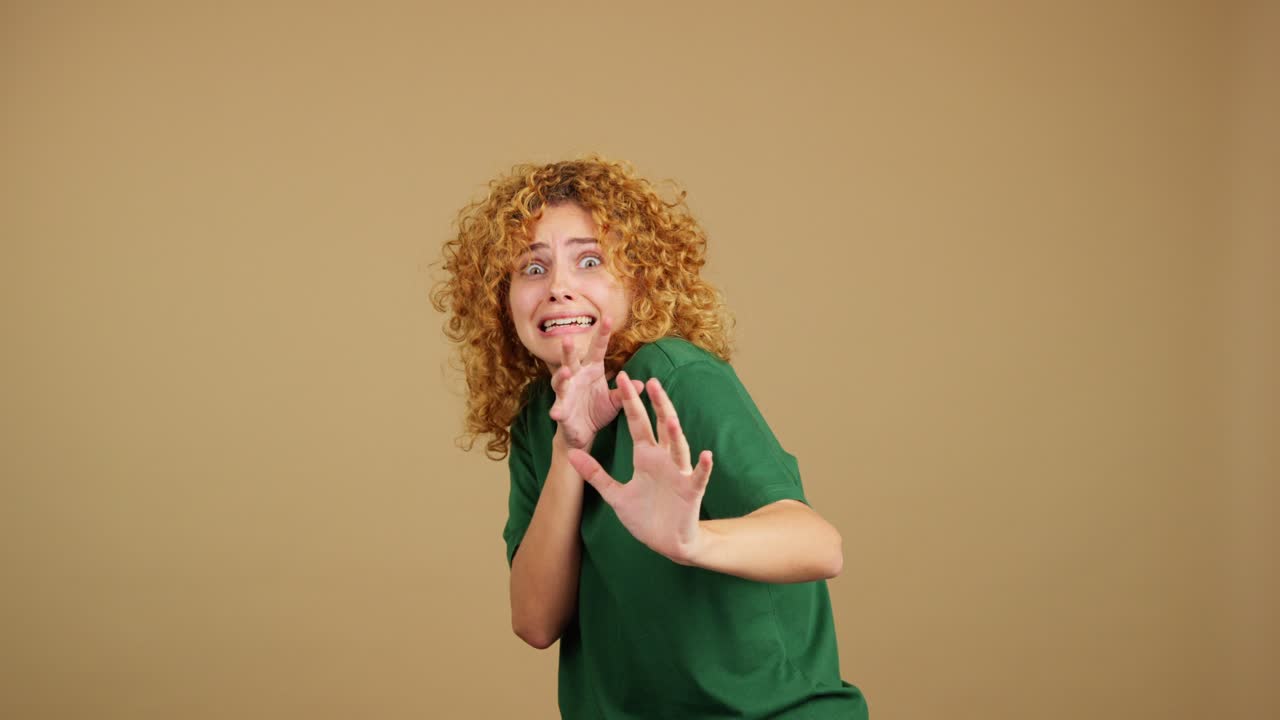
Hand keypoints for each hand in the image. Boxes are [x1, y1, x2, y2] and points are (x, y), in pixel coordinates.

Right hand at [548, 317, 643, 449]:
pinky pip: (558, 409)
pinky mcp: (562, 411)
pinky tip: (556, 413)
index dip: (603, 334)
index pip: (598, 349)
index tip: (609, 318)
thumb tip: (641, 384)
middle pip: (572, 360)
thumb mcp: (615, 401)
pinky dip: (557, 410)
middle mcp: (576, 378)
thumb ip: (624, 392)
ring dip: (561, 377)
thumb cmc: (597, 411)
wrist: (583, 433)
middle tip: (568, 338)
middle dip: (569, 351)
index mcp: (591, 370)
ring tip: (564, 372)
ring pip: (560, 382)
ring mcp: (566, 394)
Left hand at [566, 372, 713, 564]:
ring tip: (671, 419)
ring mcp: (679, 474)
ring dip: (676, 435)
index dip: (629, 402)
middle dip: (657, 406)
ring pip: (679, 449)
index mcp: (645, 456)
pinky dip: (703, 467)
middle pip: (661, 427)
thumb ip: (595, 474)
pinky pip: (699, 477)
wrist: (666, 542)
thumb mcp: (615, 495)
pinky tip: (706, 455)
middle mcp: (664, 459)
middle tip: (651, 381)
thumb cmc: (644, 516)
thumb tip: (570, 455)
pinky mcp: (691, 491)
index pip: (637, 423)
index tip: (620, 377)